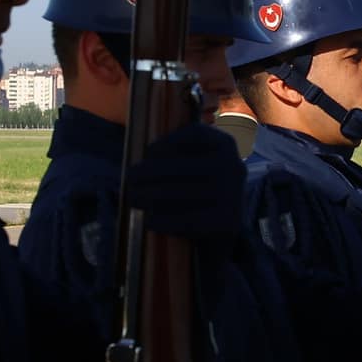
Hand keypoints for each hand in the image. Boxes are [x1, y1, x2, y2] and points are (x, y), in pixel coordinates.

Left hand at [125, 123, 243, 243]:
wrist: (228, 225)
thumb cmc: (201, 187)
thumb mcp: (199, 160)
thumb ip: (176, 151)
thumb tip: (139, 161)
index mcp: (226, 145)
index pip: (192, 135)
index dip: (164, 142)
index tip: (148, 152)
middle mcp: (232, 166)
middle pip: (174, 167)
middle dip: (143, 174)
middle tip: (129, 180)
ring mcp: (231, 194)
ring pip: (172, 193)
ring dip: (144, 196)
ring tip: (134, 199)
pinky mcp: (225, 221)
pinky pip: (181, 220)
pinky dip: (159, 220)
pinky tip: (149, 220)